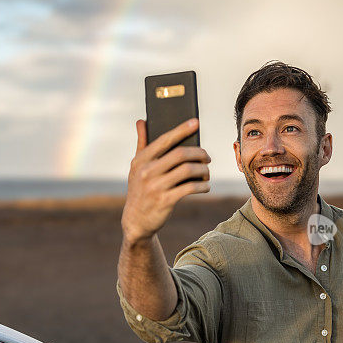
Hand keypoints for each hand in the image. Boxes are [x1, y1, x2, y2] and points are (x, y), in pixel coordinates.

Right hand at [121, 118, 210, 243]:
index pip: (164, 140)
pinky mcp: (165, 201)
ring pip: (188, 170)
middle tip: (207, 157)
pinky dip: (202, 185)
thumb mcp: (136, 167)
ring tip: (206, 172)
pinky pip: (190, 188)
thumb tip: (142, 120)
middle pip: (180, 154)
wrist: (136, 221)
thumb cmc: (139, 189)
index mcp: (141, 160)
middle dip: (199, 153)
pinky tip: (205, 186)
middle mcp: (147, 172)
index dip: (181, 130)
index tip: (195, 122)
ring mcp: (155, 187)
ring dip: (203, 170)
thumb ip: (141, 144)